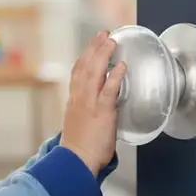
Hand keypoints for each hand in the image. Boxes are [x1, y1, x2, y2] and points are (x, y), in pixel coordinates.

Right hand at [59, 31, 125, 176]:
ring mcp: (89, 104)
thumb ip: (87, 113)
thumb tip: (98, 110)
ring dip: (103, 55)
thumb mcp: (78, 125)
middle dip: (94, 48)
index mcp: (74, 101)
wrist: (75, 161)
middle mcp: (79, 98)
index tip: (92, 46)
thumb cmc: (79, 150)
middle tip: (103, 34)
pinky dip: (115, 76)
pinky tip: (121, 66)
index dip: (85, 57)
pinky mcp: (101, 112)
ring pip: (94, 73)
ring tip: (111, 41)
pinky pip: (109, 90)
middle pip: (85, 67)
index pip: (77, 73)